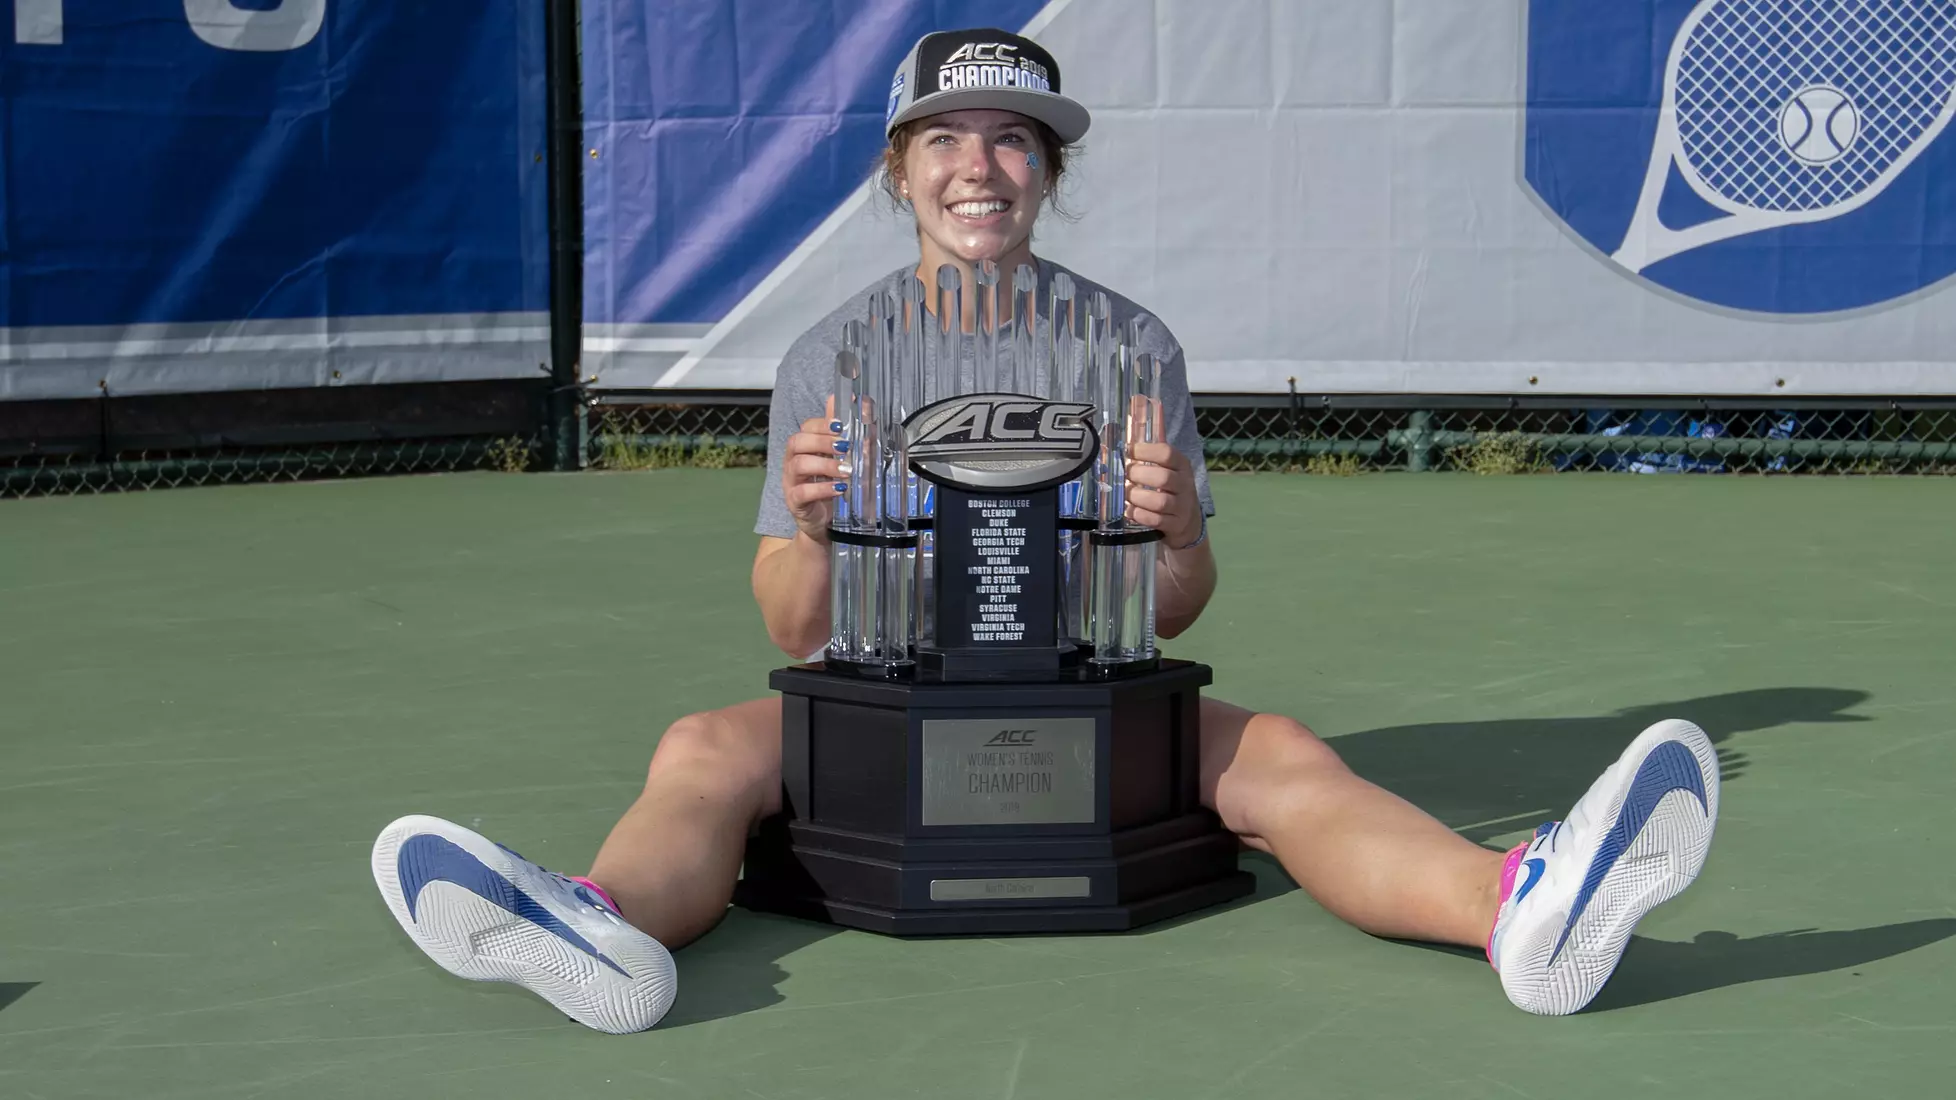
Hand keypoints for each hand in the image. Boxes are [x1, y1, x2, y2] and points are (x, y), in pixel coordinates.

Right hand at [782, 396, 847, 542]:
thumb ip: (846, 434)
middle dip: (822, 441)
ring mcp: (791, 481)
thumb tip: (859, 402)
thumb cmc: (830, 486)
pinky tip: (839, 489)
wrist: (823, 522)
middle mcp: (793, 461)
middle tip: (845, 447)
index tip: (843, 426)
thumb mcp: (839, 460)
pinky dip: (822, 489)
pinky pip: (802, 492)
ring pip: (799, 464)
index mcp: (804, 447)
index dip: (824, 424)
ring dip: (825, 465)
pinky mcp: (794, 501)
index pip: (807, 427)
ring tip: (847, 470)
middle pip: (797, 442)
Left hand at [1124, 435, 1202, 549]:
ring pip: (1160, 501)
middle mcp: (1185, 485)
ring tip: (1127, 494)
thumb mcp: (1169, 471)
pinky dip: (1139, 515)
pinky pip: (1156, 520)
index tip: (1128, 451)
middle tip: (1126, 475)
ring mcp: (1182, 506)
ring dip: (1137, 497)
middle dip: (1138, 475)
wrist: (1189, 522)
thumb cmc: (1172, 490)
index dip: (1145, 451)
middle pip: (1163, 478)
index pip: (1167, 453)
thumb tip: (1124, 446)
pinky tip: (1130, 510)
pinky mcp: (1176, 525)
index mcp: (1183, 466)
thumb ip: (1151, 459)